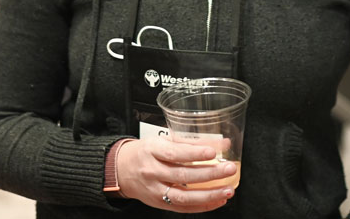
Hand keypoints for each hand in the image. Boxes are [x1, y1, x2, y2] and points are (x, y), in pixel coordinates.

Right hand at [115, 137, 236, 211]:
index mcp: (152, 151)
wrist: (121, 170)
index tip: (213, 152)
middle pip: (183, 175)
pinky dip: (202, 206)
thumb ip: (190, 142)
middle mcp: (153, 172)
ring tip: (228, 190)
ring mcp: (155, 190)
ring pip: (184, 196)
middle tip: (229, 168)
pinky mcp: (159, 203)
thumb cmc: (144, 152)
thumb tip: (221, 143)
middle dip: (210, 174)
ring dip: (209, 194)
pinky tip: (217, 200)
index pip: (175, 153)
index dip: (195, 153)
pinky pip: (182, 208)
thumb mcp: (162, 141)